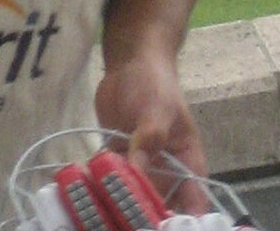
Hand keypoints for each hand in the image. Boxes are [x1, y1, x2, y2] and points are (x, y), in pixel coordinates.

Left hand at [94, 51, 208, 214]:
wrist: (130, 64)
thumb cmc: (155, 86)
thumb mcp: (157, 111)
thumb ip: (149, 140)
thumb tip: (137, 172)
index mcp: (187, 163)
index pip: (193, 202)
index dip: (182, 221)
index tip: (162, 228)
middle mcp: (165, 171)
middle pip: (160, 206)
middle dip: (145, 218)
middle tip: (124, 226)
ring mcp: (140, 167)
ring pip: (132, 197)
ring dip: (120, 207)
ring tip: (103, 218)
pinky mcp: (117, 159)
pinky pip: (110, 181)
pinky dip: (101, 189)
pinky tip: (87, 199)